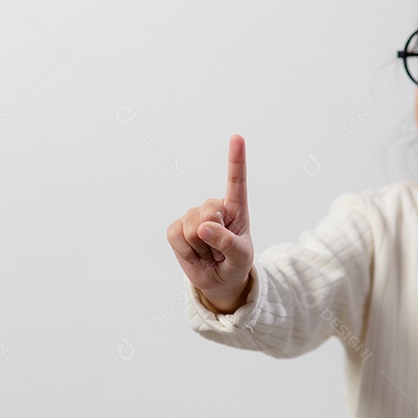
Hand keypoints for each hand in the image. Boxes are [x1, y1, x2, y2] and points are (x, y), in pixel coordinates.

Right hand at [166, 134, 253, 311]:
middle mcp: (213, 207)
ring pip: (193, 230)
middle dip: (215, 239)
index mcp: (236, 208)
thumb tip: (202, 227)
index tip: (237, 137)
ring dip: (202, 249)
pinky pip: (177, 237)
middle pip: (209, 215)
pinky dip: (186, 252)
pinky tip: (194, 253)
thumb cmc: (235, 263)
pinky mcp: (176, 228)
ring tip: (209, 253)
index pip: (236, 181)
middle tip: (220, 251)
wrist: (219, 280)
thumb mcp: (240, 257)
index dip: (236, 159)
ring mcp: (193, 215)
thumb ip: (227, 242)